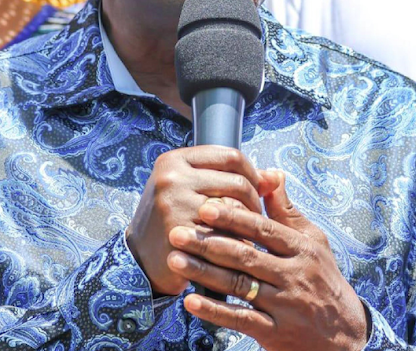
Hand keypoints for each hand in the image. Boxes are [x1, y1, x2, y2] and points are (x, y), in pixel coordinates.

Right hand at [126, 146, 262, 295]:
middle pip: (237, 182)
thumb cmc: (173, 218)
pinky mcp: (182, 234)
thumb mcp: (191, 187)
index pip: (231, 156)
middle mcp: (172, 177)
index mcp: (175, 160)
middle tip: (256, 217)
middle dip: (255, 201)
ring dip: (249, 223)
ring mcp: (175, 205)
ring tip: (247, 231)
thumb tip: (276, 175)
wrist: (139, 258)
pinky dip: (238, 243)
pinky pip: (227, 236)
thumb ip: (230, 177)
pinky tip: (236, 249)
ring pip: (236, 209)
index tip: (258, 189)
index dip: (252, 173)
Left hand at [166, 170, 368, 350]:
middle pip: (245, 256)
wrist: (347, 338)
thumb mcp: (313, 242)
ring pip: (238, 286)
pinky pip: (241, 321)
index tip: (204, 207)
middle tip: (176, 232)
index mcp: (301, 249)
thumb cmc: (323, 278)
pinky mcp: (276, 335)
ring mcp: (285, 306)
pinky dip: (215, 311)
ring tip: (175, 260)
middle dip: (207, 243)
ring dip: (203, 273)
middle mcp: (293, 276)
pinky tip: (191, 301)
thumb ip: (286, 210)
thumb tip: (269, 172)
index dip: (232, 218)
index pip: (262, 229)